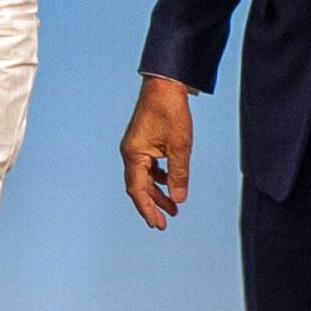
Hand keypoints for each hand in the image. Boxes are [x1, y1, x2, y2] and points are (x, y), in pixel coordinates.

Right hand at [121, 74, 194, 229]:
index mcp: (134, 155)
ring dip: (157, 193)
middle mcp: (130, 153)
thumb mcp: (179, 147)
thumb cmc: (170, 112)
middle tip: (165, 223)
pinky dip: (159, 178)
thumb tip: (178, 199)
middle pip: (139, 187)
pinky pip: (148, 167)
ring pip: (144, 178)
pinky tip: (171, 183)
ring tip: (173, 207)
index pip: (137, 190)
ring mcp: (136, 148)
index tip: (157, 225)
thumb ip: (178, 175)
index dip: (147, 209)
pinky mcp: (143, 142)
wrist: (165, 86)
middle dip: (152, 205)